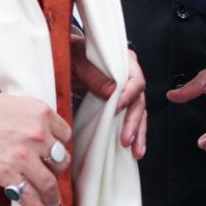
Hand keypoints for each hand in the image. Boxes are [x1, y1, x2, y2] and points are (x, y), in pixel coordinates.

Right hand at [0, 86, 72, 205]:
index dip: (60, 145)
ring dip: (52, 195)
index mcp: (41, 113)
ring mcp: (24, 157)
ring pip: (49, 183)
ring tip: (51, 201)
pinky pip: (29, 197)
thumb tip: (41, 136)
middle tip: (51, 175)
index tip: (55, 153)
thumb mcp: (15, 104)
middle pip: (61, 160)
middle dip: (57, 170)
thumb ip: (32, 119)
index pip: (65, 135)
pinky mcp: (7, 175)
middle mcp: (38, 135)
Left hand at [73, 36, 146, 156]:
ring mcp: (125, 91)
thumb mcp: (77, 59)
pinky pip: (129, 119)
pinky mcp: (119, 104)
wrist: (66, 59)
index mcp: (124, 61)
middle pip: (139, 100)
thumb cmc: (72, 55)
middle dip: (134, 122)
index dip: (128, 95)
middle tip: (126, 138)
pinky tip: (133, 149)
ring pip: (138, 113)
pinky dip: (132, 133)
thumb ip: (93, 73)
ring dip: (138, 132)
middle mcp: (129, 76)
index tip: (116, 108)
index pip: (135, 79)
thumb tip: (112, 90)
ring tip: (136, 151)